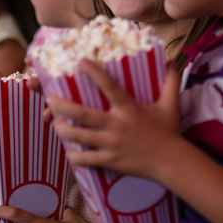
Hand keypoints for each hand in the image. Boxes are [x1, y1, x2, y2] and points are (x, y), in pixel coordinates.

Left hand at [47, 59, 181, 179]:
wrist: (171, 162)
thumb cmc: (169, 131)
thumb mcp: (171, 104)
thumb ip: (170, 82)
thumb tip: (172, 60)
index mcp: (128, 109)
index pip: (109, 87)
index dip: (95, 73)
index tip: (81, 62)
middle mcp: (116, 125)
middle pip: (83, 114)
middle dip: (62, 107)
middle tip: (50, 100)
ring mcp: (111, 144)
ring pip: (79, 137)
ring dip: (63, 130)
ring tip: (54, 124)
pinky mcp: (110, 160)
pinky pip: (86, 160)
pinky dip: (74, 156)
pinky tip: (68, 151)